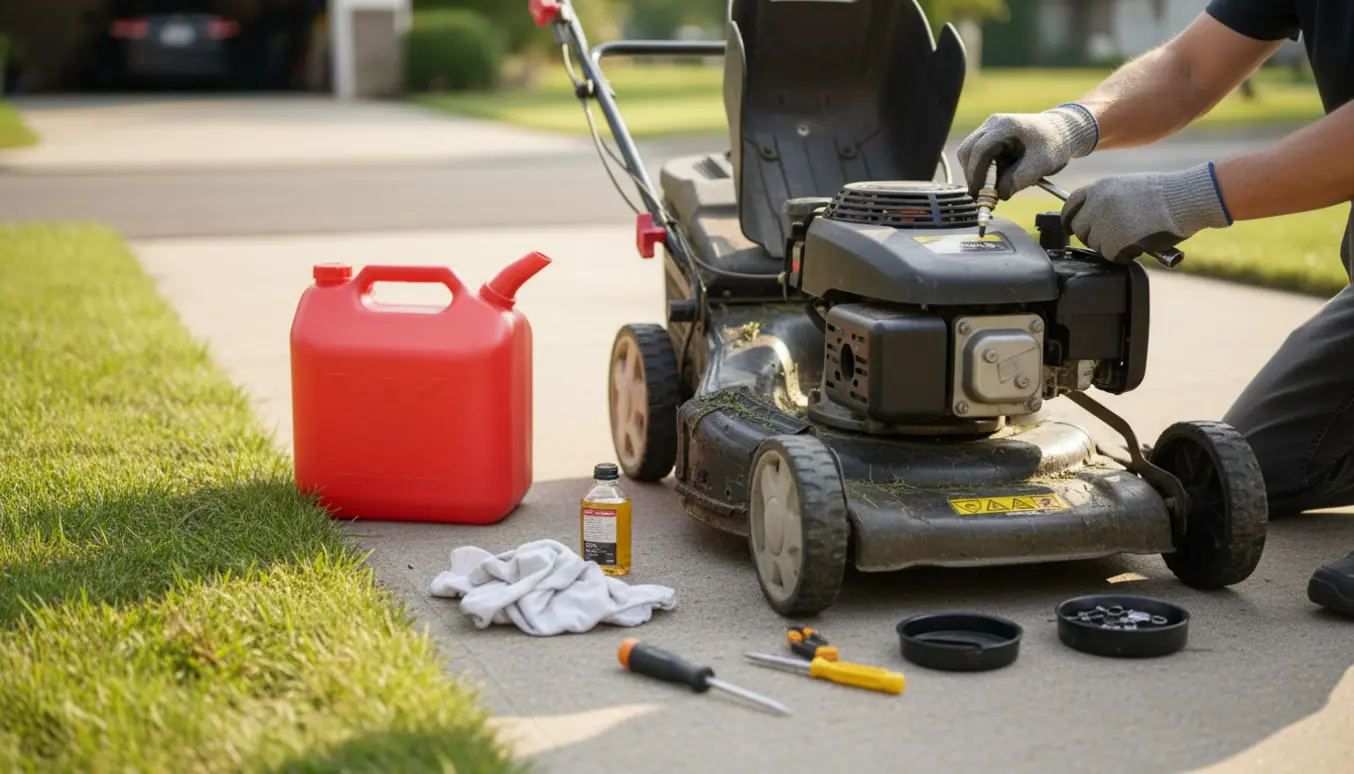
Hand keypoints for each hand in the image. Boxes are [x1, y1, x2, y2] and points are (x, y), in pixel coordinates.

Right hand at [956, 103, 1099, 199]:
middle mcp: (993, 123)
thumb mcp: (1041, 165)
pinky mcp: (989, 136)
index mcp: (1006, 126)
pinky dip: (981, 168)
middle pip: (968, 150)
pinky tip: (996, 175)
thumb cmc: (1054, 145)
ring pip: (968, 153)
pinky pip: (975, 154)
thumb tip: (999, 195)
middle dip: (973, 175)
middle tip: (981, 195)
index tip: (979, 194)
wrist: (1061, 131)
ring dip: (976, 172)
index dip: (977, 174)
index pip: (980, 150)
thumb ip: (1019, 180)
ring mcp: (989, 128)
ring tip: (994, 185)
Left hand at [1062, 163, 1232, 263]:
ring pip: (1096, 245)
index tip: (1072, 226)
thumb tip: (1090, 216)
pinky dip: (1125, 255)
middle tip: (1114, 236)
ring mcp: (1105, 224)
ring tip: (1135, 234)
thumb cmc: (1165, 194)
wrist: (1186, 199)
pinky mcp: (1116, 242)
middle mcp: (1097, 205)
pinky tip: (1140, 244)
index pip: (1070, 205)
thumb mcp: (1128, 186)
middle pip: (1080, 229)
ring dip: (1112, 246)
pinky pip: (1112, 256)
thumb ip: (1105, 200)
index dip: (1071, 218)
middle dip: (1094, 235)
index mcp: (1100, 188)